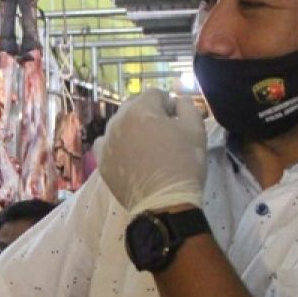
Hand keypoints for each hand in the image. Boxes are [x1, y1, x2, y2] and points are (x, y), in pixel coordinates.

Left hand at [95, 88, 205, 213]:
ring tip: (146, 145)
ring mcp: (107, 142)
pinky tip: (129, 155)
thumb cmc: (184, 164)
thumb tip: (177, 101)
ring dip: (132, 128)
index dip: (168, 104)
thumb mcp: (196, 130)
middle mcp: (118, 121)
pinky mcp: (102, 161)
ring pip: (119, 124)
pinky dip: (117, 145)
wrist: (165, 202)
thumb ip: (187, 107)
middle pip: (134, 106)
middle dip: (148, 113)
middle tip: (163, 132)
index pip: (155, 94)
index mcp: (140, 110)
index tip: (177, 119)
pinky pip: (107, 144)